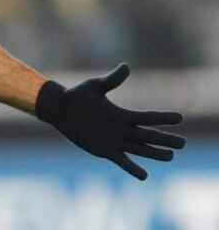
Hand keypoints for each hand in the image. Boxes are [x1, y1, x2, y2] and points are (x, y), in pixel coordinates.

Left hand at [36, 63, 185, 179]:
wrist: (60, 110)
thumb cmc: (77, 96)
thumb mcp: (95, 86)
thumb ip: (112, 80)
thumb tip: (126, 67)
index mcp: (122, 115)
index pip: (147, 117)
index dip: (163, 118)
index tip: (180, 118)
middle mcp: (122, 129)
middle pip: (148, 136)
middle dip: (165, 139)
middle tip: (183, 143)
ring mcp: (115, 141)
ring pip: (140, 150)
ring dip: (154, 154)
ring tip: (171, 157)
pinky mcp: (104, 151)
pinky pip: (121, 161)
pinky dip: (132, 168)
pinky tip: (145, 176)